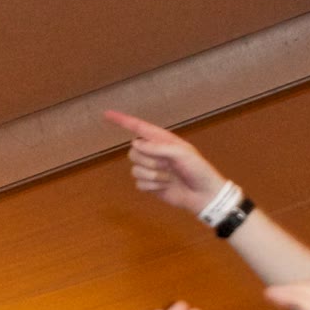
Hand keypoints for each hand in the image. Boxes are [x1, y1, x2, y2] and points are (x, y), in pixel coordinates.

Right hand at [106, 111, 229, 216]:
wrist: (204, 195)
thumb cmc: (198, 170)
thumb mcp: (182, 153)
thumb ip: (158, 147)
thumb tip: (135, 144)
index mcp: (162, 140)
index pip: (138, 127)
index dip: (122, 120)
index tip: (106, 114)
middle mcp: (154, 152)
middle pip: (133, 151)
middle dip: (149, 160)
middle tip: (168, 166)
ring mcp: (151, 169)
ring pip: (135, 169)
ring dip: (153, 176)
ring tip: (169, 178)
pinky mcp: (150, 185)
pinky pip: (139, 184)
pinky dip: (152, 187)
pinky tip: (165, 187)